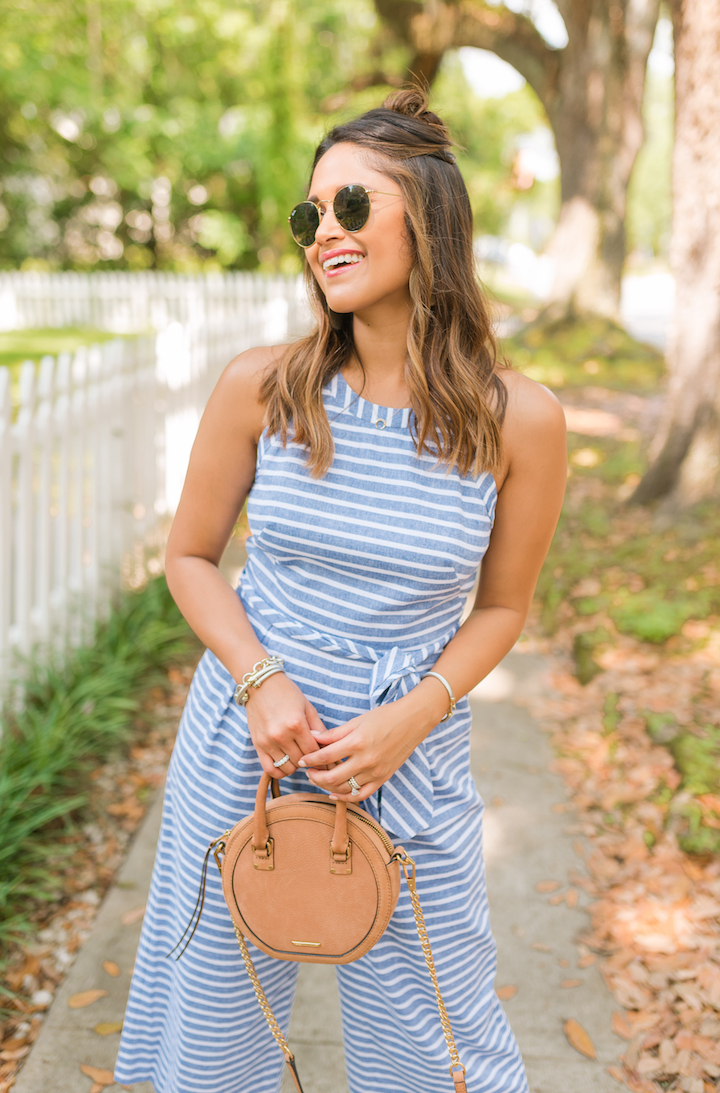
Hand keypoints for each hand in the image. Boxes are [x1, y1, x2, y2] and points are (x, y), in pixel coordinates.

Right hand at [244, 672, 326, 777]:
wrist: (259, 684)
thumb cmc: (286, 693)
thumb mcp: (307, 707)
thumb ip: (319, 728)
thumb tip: (328, 747)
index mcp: (296, 724)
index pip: (314, 752)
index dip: (322, 757)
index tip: (326, 758)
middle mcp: (281, 735)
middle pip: (301, 761)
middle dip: (310, 761)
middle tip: (314, 757)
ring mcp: (267, 741)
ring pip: (287, 768)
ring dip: (296, 766)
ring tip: (299, 757)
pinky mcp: (257, 745)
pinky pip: (269, 769)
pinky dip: (280, 771)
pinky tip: (286, 763)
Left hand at [297, 692, 436, 801]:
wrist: (412, 721)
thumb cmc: (385, 717)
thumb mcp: (357, 721)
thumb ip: (334, 733)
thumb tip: (312, 737)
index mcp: (358, 742)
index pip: (326, 756)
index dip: (310, 759)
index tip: (302, 759)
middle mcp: (366, 760)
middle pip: (332, 777)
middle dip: (315, 776)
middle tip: (308, 771)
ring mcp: (375, 772)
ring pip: (345, 788)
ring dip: (327, 786)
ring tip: (319, 779)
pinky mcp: (383, 779)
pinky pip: (361, 795)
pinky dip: (346, 798)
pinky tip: (334, 793)